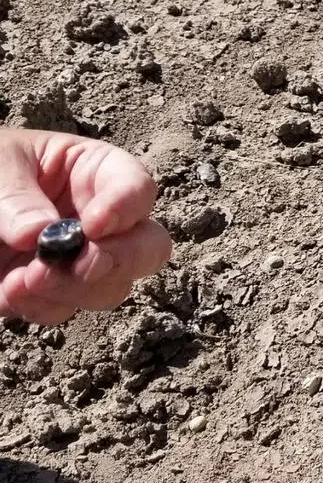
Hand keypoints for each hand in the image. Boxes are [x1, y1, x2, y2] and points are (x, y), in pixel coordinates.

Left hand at [0, 129, 171, 324]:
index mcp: (92, 172)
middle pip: (149, 248)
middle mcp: (99, 220)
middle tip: (84, 264)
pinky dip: (39, 307)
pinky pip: (63, 309)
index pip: (138, 189)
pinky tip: (7, 291)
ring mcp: (78, 259)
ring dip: (75, 290)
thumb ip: (16, 196)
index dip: (127, 209)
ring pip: (113, 287)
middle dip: (121, 261)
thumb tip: (39, 234)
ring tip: (23, 280)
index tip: (93, 226)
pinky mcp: (48, 290)